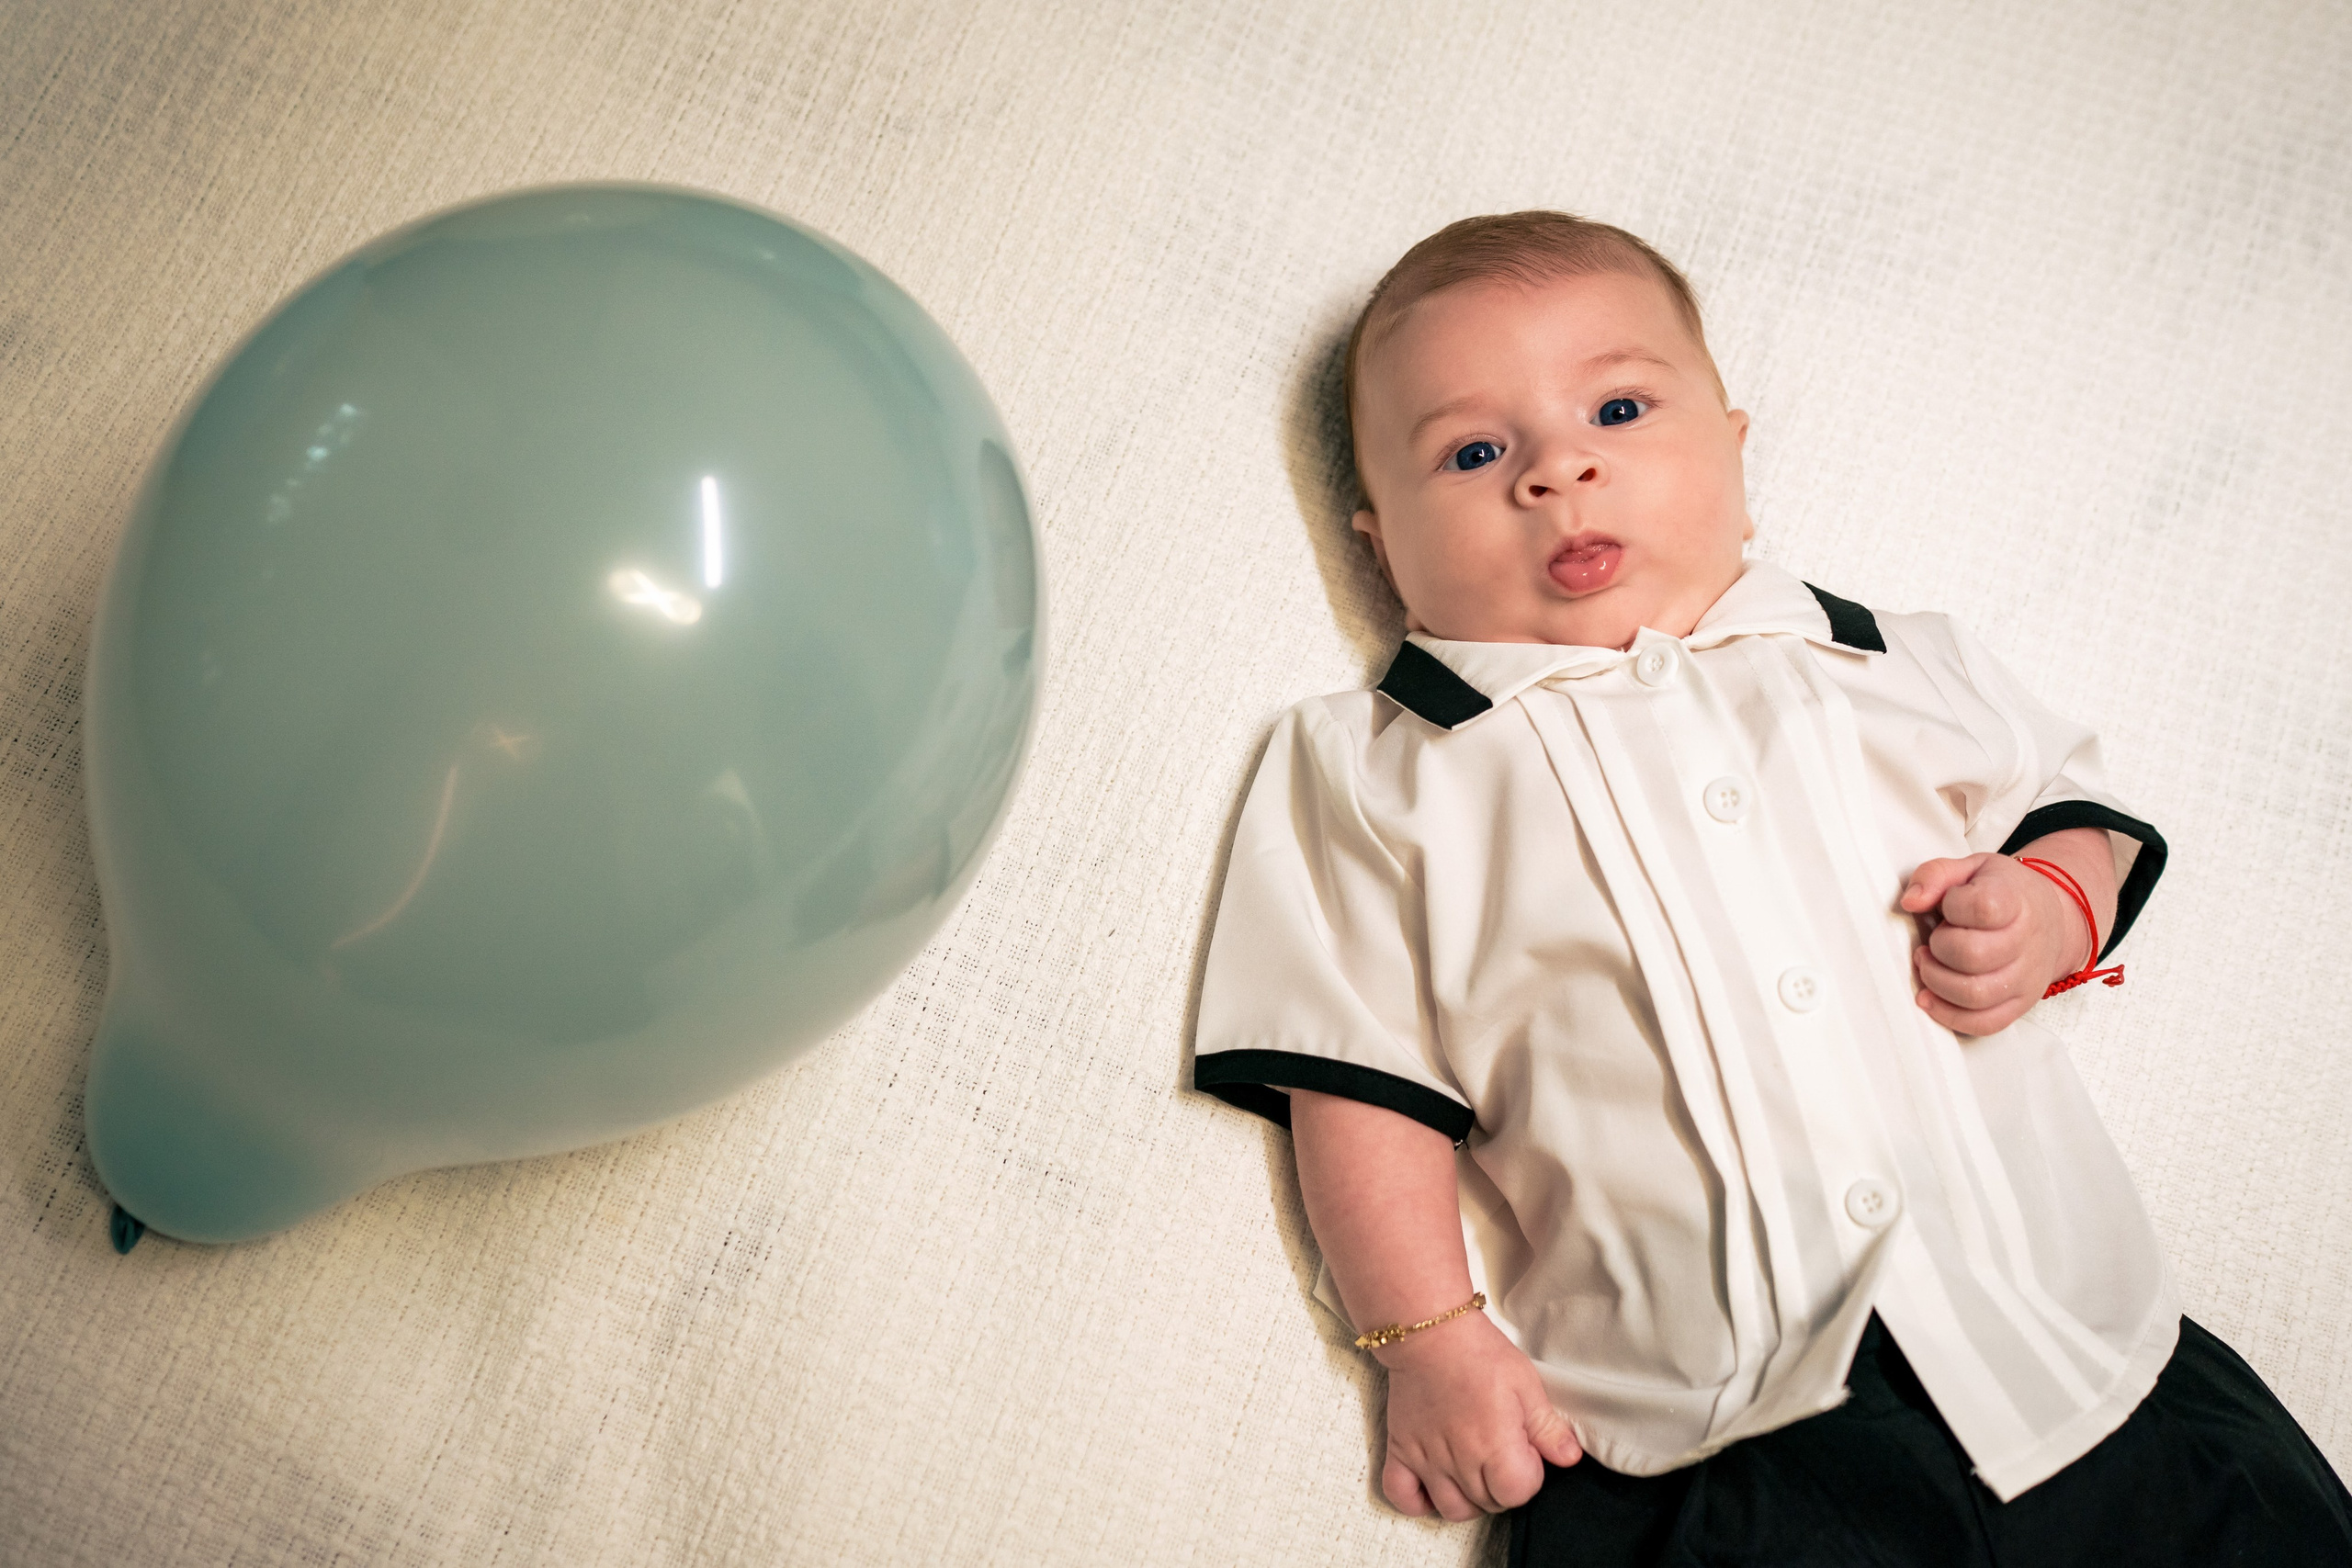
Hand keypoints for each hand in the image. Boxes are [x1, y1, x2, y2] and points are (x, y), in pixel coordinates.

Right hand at [1374, 1309, 1581, 1520]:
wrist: (1429, 1332)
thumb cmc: (1480, 1354)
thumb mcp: (1526, 1384)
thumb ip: (1548, 1427)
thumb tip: (1569, 1458)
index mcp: (1494, 1445)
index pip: (1518, 1493)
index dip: (1528, 1476)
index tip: (1525, 1451)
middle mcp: (1459, 1459)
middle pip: (1489, 1503)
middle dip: (1503, 1485)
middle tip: (1502, 1453)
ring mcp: (1426, 1458)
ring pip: (1452, 1509)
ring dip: (1470, 1499)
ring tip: (1475, 1470)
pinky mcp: (1400, 1449)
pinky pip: (1402, 1496)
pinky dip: (1418, 1502)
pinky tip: (1435, 1486)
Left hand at [1899, 852, 2086, 1034]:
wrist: (2047, 917)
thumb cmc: (2004, 893)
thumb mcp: (1971, 869)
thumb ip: (1936, 875)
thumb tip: (1912, 900)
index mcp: (2015, 900)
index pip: (1982, 908)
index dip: (1952, 906)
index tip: (1947, 904)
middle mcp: (2028, 941)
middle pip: (1972, 956)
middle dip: (1938, 948)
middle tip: (1932, 940)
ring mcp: (2027, 977)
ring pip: (1975, 995)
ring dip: (1937, 982)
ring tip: (1928, 964)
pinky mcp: (2020, 1003)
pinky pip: (1985, 1023)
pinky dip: (1949, 1016)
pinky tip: (1930, 997)